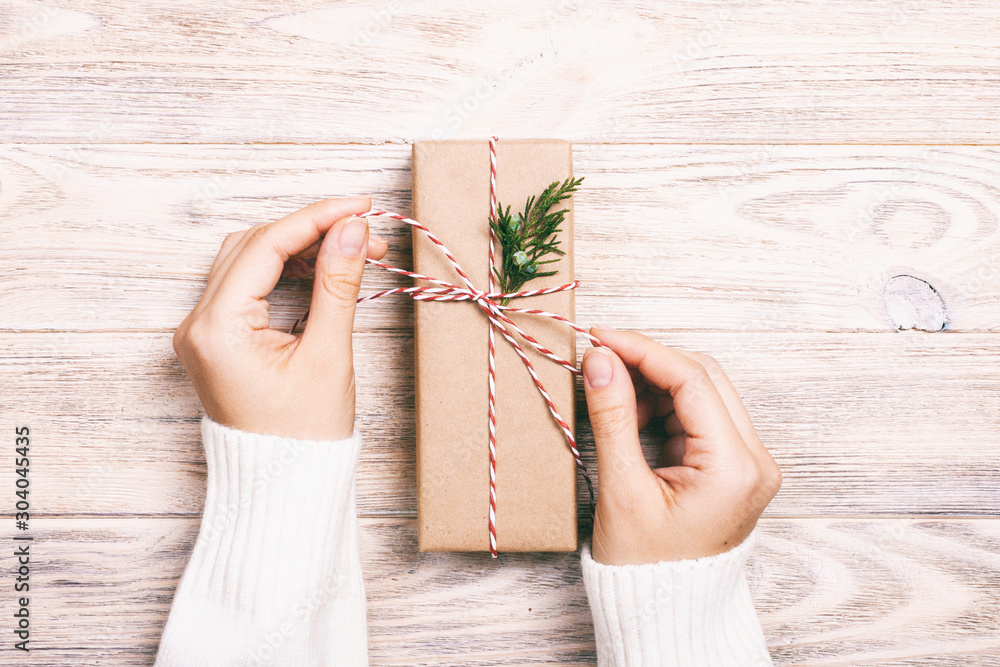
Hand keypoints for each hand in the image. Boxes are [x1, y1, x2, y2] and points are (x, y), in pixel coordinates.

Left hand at [172, 197, 388, 440]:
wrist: (283, 485)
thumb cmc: (304, 437)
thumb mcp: (328, 355)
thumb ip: (338, 284)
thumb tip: (351, 230)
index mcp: (217, 329)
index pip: (267, 246)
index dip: (317, 218)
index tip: (361, 207)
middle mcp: (197, 324)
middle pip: (253, 246)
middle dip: (312, 231)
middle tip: (365, 233)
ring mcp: (202, 331)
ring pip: (248, 259)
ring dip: (299, 247)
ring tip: (351, 251)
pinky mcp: (216, 338)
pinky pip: (246, 285)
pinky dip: (284, 270)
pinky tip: (321, 269)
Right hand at [581, 327, 780, 564]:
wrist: (664, 610)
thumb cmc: (645, 567)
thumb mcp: (622, 489)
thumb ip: (612, 417)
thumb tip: (600, 359)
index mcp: (735, 468)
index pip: (692, 380)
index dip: (643, 350)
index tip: (601, 336)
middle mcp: (754, 460)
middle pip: (704, 377)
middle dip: (650, 360)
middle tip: (601, 355)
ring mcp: (747, 463)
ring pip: (703, 390)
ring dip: (655, 380)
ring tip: (610, 388)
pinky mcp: (732, 466)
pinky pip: (699, 414)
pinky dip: (662, 403)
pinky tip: (630, 408)